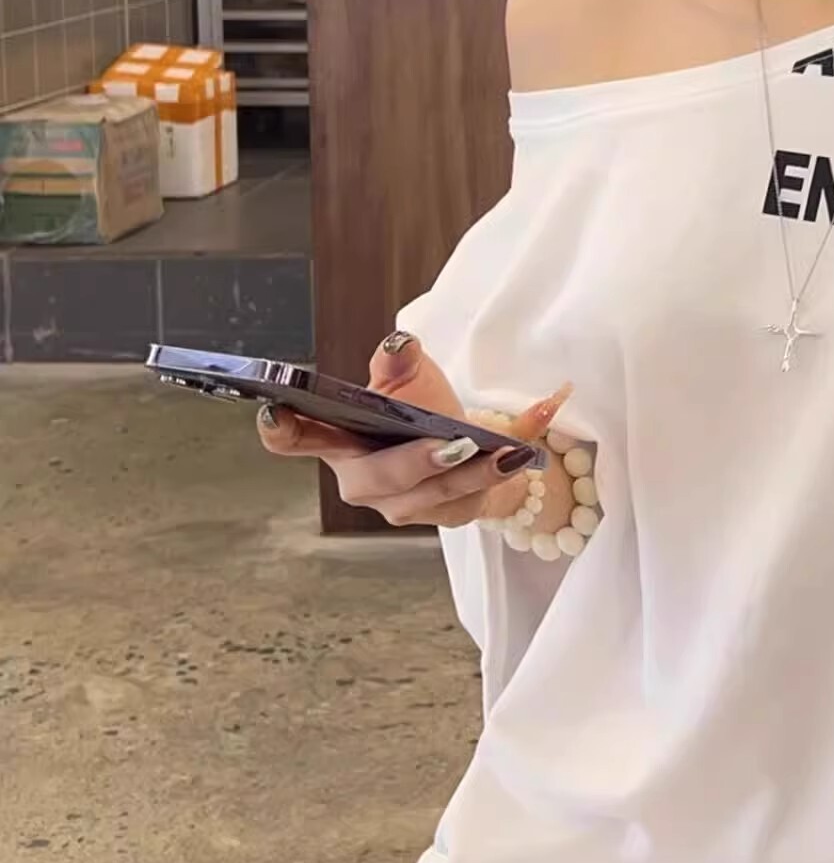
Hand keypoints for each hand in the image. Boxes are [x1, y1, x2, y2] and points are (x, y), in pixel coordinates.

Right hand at [255, 330, 573, 530]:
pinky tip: (524, 450)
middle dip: (413, 462)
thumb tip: (402, 346)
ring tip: (502, 453)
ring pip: (433, 493)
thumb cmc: (421, 407)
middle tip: (449, 444)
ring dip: (472, 473)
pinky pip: (473, 497)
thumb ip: (399, 364)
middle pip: (377, 478)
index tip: (279, 411)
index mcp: (338, 439)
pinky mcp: (442, 516)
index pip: (296, 439)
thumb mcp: (410, 378)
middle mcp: (362, 480)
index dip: (283, 430)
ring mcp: (400, 506)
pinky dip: (501, 471)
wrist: (468, 441)